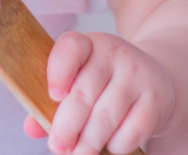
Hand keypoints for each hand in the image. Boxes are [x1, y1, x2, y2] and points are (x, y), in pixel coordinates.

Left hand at [30, 31, 174, 154]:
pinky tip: (109, 144)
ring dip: (88, 143)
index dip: (59, 71)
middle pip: (84, 93)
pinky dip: (115, 146)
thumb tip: (31, 127)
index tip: (53, 96)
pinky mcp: (155, 100)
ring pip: (106, 118)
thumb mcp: (79, 80)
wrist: (154, 79)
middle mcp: (115, 53)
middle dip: (66, 127)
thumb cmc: (104, 83)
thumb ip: (51, 102)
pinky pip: (130, 132)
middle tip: (58, 147)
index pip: (71, 48)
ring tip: (78, 154)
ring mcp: (137, 75)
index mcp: (88, 44)